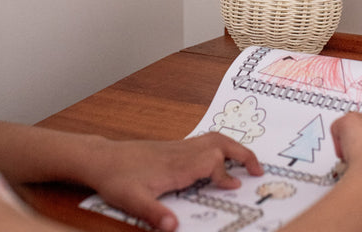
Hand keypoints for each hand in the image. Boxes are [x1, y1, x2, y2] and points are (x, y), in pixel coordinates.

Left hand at [84, 132, 262, 231]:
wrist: (103, 158)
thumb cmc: (117, 179)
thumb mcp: (131, 200)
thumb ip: (153, 214)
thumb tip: (174, 228)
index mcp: (177, 164)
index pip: (211, 163)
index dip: (226, 176)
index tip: (236, 188)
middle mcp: (183, 151)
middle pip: (220, 143)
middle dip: (242, 153)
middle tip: (258, 170)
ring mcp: (180, 147)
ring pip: (215, 139)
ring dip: (234, 148)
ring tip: (247, 164)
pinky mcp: (176, 147)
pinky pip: (206, 142)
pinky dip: (222, 148)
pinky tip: (222, 161)